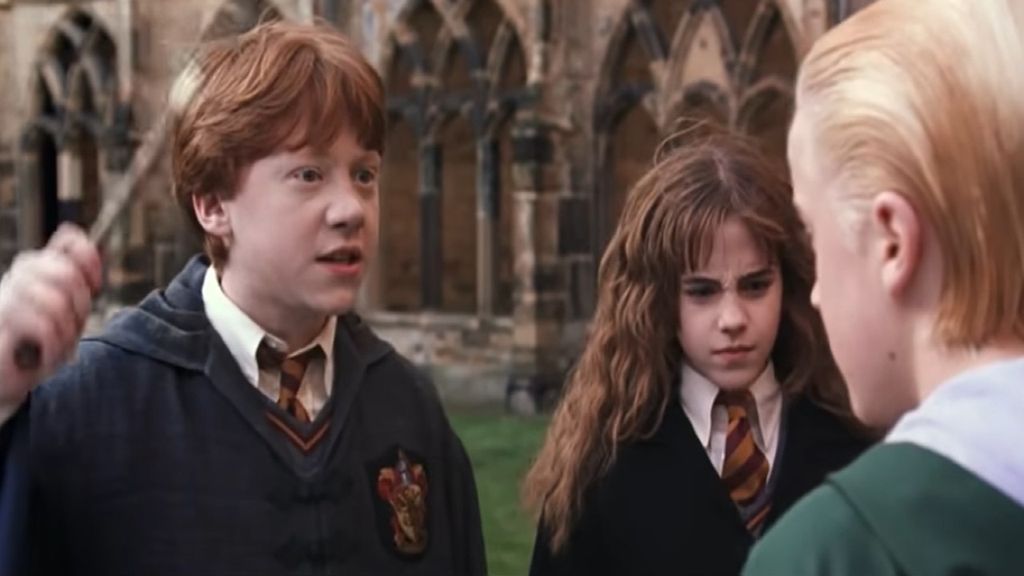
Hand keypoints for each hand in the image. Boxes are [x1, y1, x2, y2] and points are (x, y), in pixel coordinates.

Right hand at [0, 224, 101, 420]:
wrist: (3, 379)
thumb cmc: (36, 345)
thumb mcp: (66, 313)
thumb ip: (75, 280)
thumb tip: (82, 240)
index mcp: (38, 270)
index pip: (66, 242)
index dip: (87, 258)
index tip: (95, 284)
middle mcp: (19, 277)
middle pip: (66, 273)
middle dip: (80, 306)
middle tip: (73, 327)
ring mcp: (5, 298)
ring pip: (56, 301)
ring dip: (66, 331)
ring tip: (57, 346)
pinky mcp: (1, 321)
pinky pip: (43, 325)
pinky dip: (54, 346)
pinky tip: (47, 356)